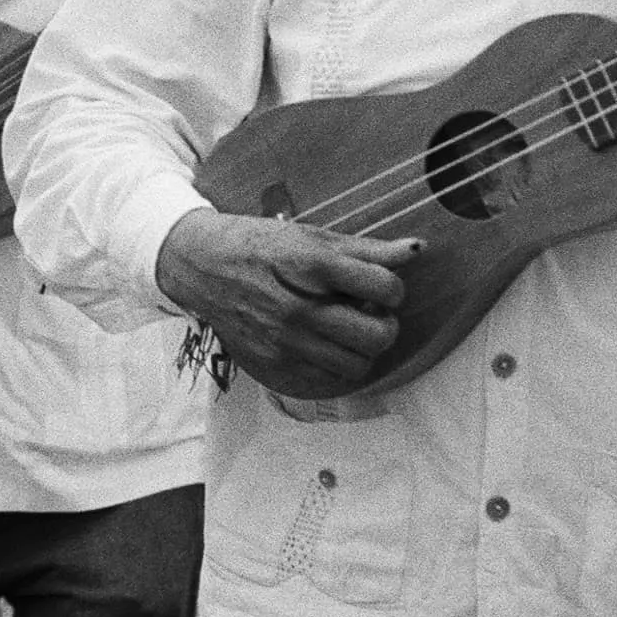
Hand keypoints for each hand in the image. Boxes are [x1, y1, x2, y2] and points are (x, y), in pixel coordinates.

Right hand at [154, 208, 423, 398]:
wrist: (200, 265)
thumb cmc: (258, 244)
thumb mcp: (310, 236)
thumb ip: (365, 248)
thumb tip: (416, 249)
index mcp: (311, 266)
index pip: (385, 287)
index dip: (393, 287)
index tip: (380, 285)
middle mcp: (298, 308)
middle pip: (377, 335)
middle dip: (384, 324)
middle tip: (370, 312)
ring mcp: (284, 340)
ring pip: (357, 365)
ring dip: (363, 349)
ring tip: (349, 329)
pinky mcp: (273, 363)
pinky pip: (327, 380)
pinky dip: (337, 365)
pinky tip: (328, 344)